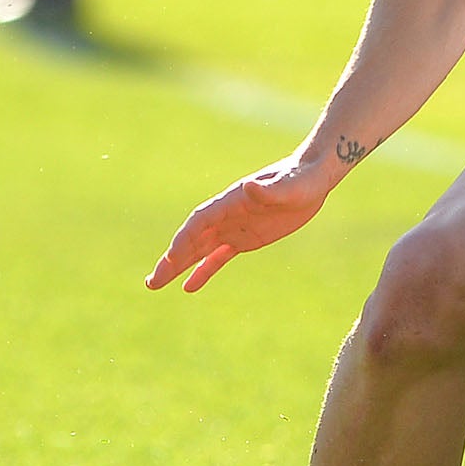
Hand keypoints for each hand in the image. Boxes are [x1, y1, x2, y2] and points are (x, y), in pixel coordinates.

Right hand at [146, 157, 333, 293]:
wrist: (312, 178)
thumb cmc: (302, 179)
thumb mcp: (290, 186)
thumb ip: (269, 189)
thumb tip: (250, 186)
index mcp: (232, 200)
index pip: (200, 221)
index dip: (184, 239)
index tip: (171, 258)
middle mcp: (227, 215)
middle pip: (192, 239)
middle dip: (171, 259)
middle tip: (152, 281)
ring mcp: (233, 227)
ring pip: (199, 250)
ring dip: (178, 266)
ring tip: (155, 284)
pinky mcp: (244, 239)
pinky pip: (218, 257)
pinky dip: (203, 271)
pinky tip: (188, 287)